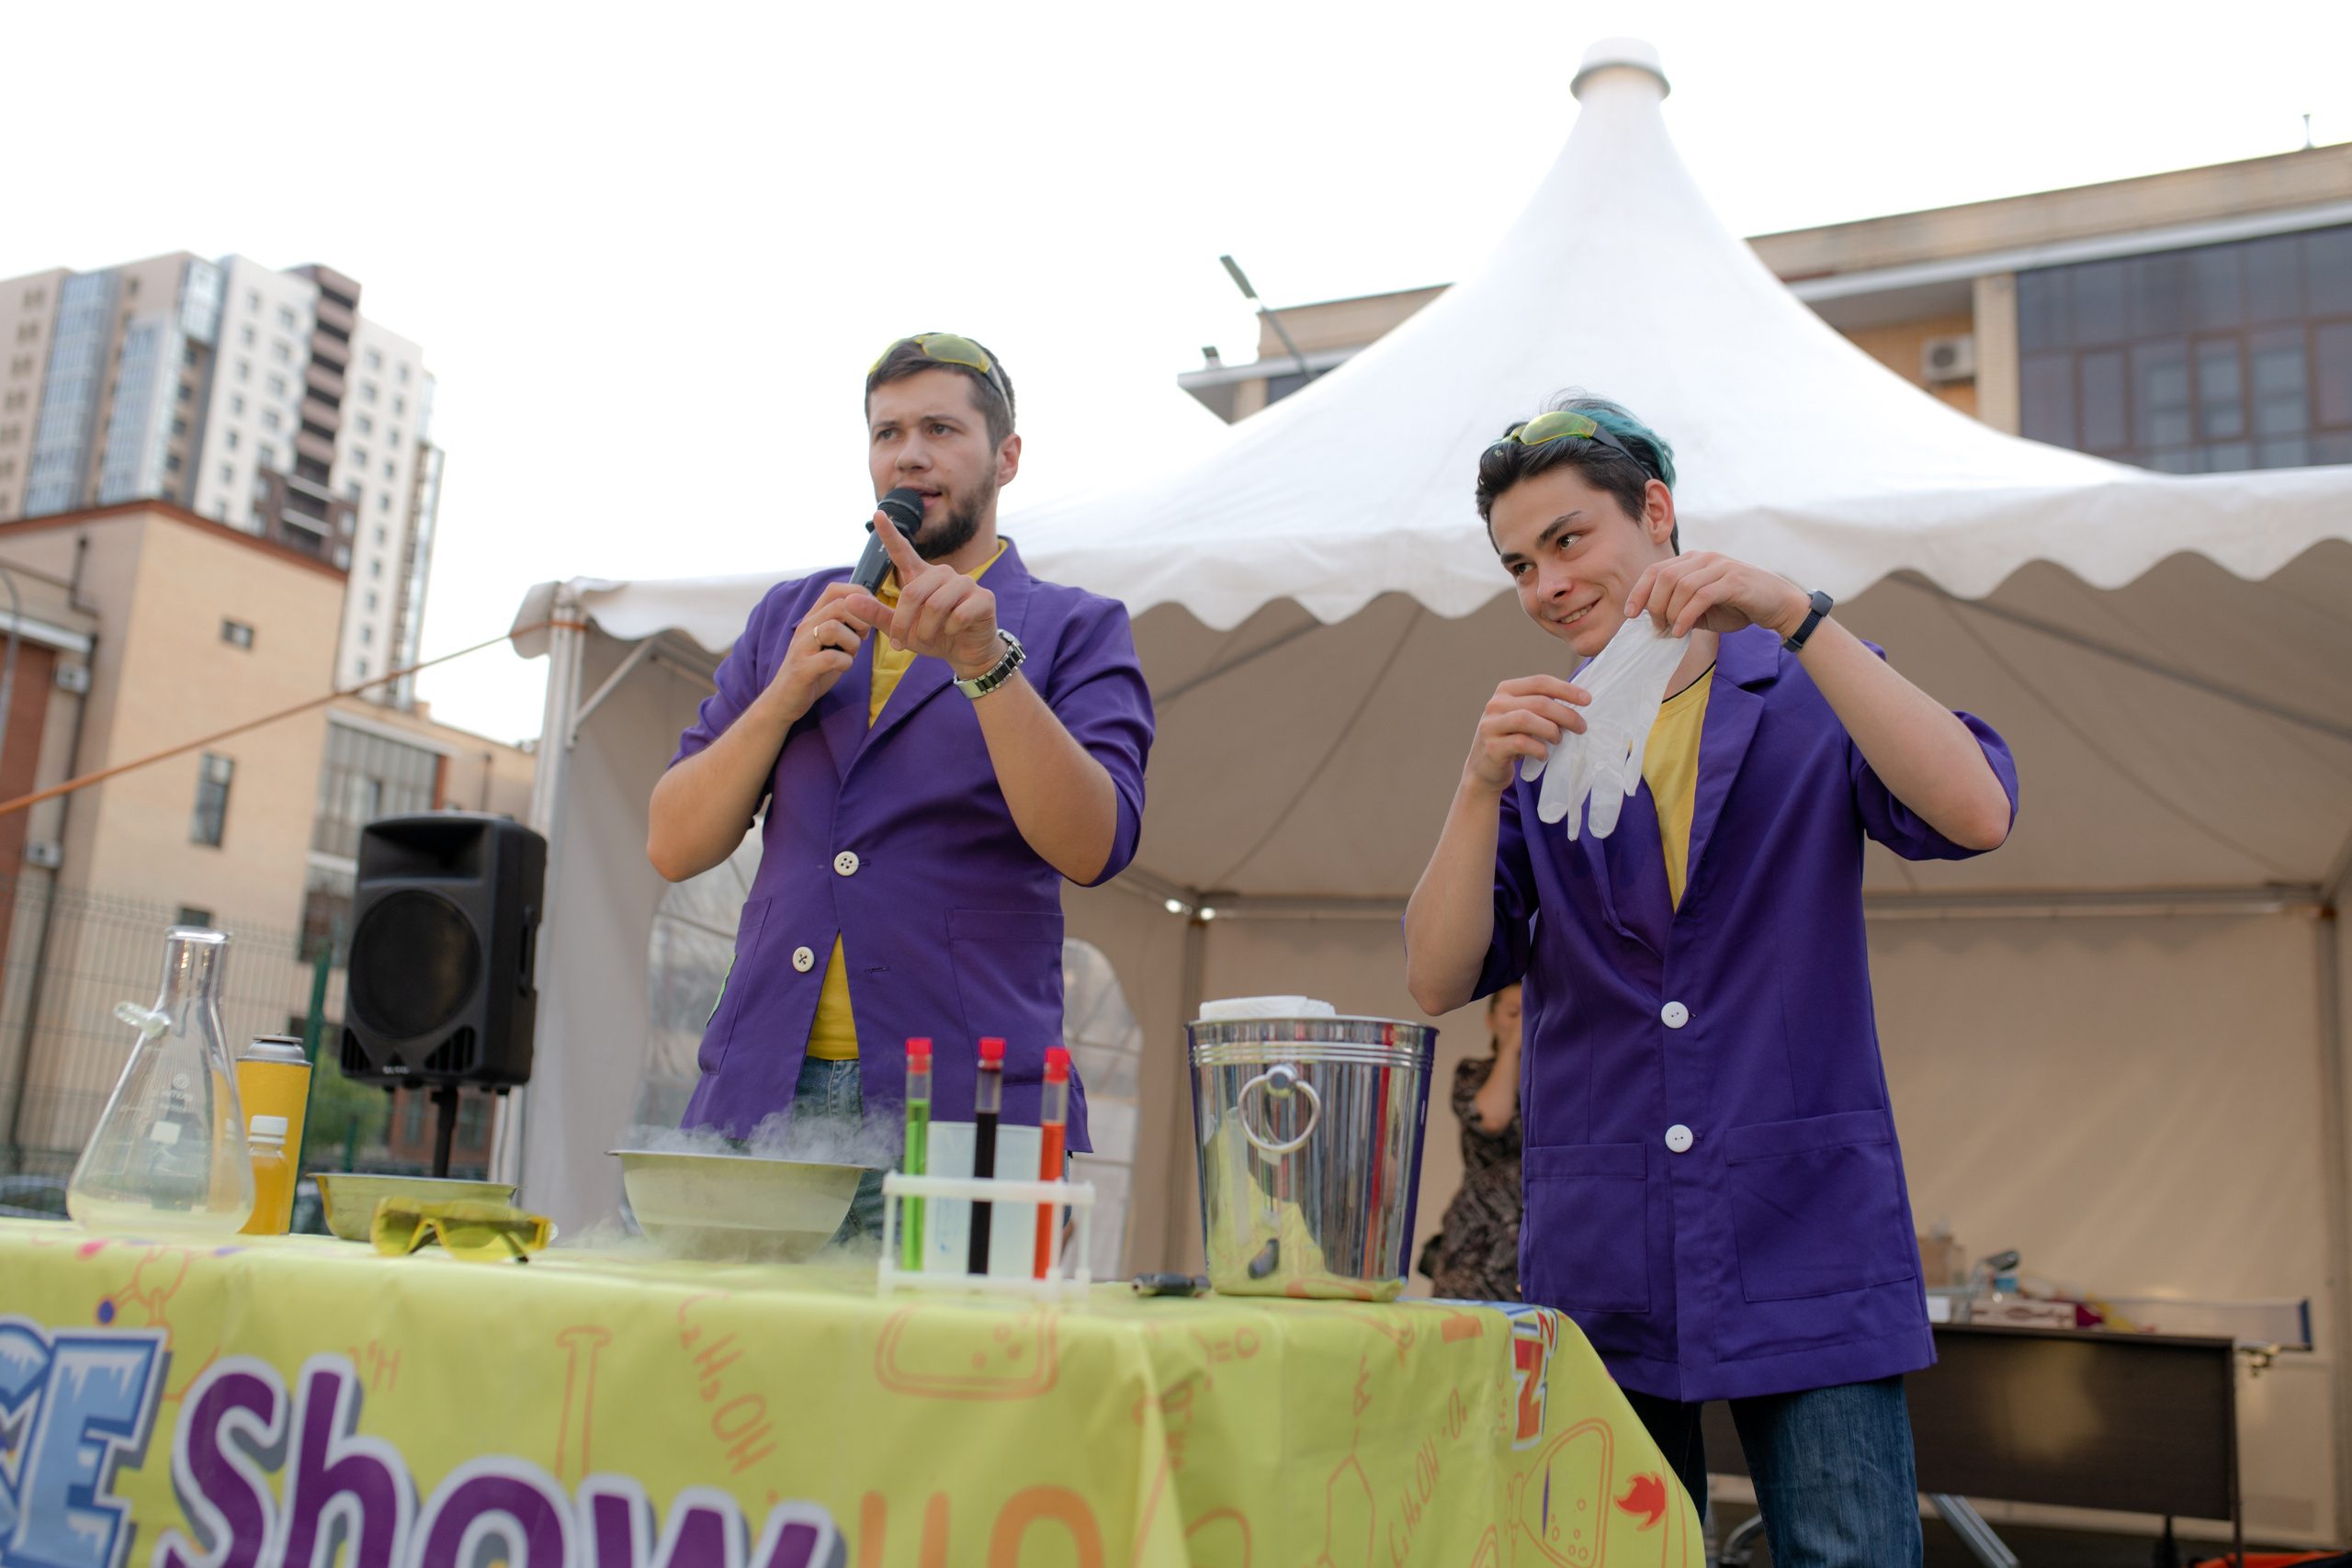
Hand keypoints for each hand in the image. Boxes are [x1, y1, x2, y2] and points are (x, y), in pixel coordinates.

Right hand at [766, 581, 879, 717]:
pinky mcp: (802, 668)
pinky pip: (831, 658)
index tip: (869, 615)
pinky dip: (845, 663)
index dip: (859, 595)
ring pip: (834, 628)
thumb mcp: (830, 644)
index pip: (835, 589)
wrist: (784, 699)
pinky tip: (842, 667)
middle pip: (839, 605)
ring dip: (852, 642)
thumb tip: (871, 615)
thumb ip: (846, 628)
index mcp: (813, 618)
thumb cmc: (814, 670)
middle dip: (861, 621)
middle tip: (862, 637)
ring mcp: (802, 647)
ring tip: (849, 654)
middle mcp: (805, 627)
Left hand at [873, 507, 1001, 678]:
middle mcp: (944, 574)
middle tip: (900, 643)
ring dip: (926, 631)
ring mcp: (966, 583)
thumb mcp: (901, 630)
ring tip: (928, 639)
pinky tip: (954, 632)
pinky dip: (950, 631)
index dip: (889, 533)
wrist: (966, 652)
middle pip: (913, 592)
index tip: (878, 514)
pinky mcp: (984, 598)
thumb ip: (876, 615)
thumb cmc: (932, 636)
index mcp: (921, 576)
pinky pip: (958, 615)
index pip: (903, 551)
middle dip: (903, 622)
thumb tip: (848, 599)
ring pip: (936, 605)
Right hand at [1465, 676, 1587, 793]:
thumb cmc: (1513, 738)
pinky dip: (1539, 750)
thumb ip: (1543, 707)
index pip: (1540, 682)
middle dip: (1565, 714)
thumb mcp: (1524, 716)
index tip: (1587, 699)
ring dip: (1551, 730)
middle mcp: (1495, 704)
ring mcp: (1490, 725)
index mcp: (1506, 690)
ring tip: (1559, 740)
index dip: (1566, 689)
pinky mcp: (1492, 747)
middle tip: (1581, 727)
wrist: (1485, 768)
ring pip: (1527, 719)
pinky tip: (1544, 755)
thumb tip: (1580, 703)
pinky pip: (1522, 743)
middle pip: (1538, 702)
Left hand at [1623, 552, 1809, 640]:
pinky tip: (1681, 631)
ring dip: (1669, 611)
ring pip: (1681, 585)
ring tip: (1670, 629)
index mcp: (1694, 561)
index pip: (1656, 570)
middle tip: (1656, 625)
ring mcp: (1720, 567)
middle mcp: (1705, 558)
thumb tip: (1653, 621)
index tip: (1630, 612)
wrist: (1777, 605)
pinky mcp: (1734, 581)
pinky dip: (1686, 615)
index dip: (1639, 590)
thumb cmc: (1738, 607)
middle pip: (1665, 576)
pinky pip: (1701, 596)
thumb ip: (1679, 609)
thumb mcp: (1702, 609)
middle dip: (1654, 604)